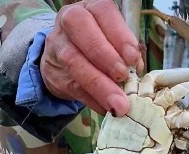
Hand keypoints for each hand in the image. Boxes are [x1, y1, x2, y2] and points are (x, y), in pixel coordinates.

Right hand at [41, 0, 143, 115]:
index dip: (119, 35)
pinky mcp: (53, 71)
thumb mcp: (112, 40)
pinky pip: (73, 86)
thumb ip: (124, 53)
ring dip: (99, 85)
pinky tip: (106, 108)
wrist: (61, 58)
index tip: (133, 57)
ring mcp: (58, 45)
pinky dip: (92, 100)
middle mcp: (70, 21)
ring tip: (118, 103)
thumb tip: (136, 71)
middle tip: (123, 76)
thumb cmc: (95, 44)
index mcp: (91, 9)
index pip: (103, 12)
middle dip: (106, 58)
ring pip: (75, 62)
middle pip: (84, 34)